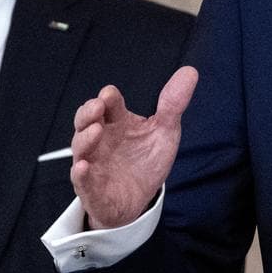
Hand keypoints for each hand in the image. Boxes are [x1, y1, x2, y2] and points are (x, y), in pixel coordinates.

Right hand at [70, 66, 198, 228]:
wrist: (139, 200)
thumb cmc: (146, 162)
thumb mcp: (164, 132)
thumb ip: (173, 104)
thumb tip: (191, 71)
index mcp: (116, 122)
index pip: (108, 104)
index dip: (108, 98)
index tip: (110, 95)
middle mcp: (100, 140)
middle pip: (85, 120)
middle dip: (88, 112)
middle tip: (97, 106)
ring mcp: (93, 163)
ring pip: (81, 148)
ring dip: (85, 138)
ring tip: (96, 130)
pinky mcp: (92, 189)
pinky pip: (81, 181)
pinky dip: (80, 174)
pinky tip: (83, 167)